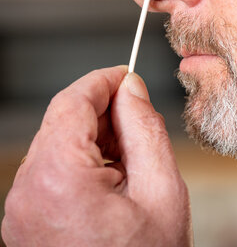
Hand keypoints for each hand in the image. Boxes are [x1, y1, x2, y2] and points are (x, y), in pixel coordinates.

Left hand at [1, 66, 192, 246]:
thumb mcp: (161, 188)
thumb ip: (145, 128)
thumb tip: (131, 89)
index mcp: (58, 180)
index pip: (71, 102)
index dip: (101, 80)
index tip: (124, 74)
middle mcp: (27, 192)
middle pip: (63, 120)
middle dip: (102, 109)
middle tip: (137, 115)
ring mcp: (22, 207)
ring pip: (59, 140)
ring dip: (95, 134)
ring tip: (130, 153)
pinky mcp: (27, 215)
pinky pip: (54, 165)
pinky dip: (83, 156)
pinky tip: (112, 172)